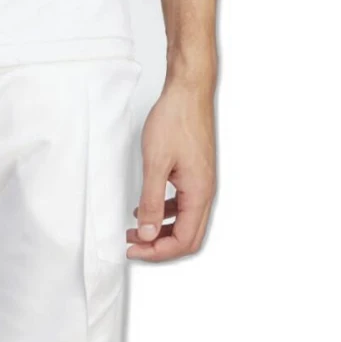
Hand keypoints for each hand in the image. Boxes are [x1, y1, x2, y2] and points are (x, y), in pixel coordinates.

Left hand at [127, 76, 215, 261]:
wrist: (189, 90)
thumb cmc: (175, 119)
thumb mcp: (156, 162)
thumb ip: (151, 200)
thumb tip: (147, 234)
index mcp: (199, 193)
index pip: (183, 241)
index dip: (158, 252)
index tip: (134, 251)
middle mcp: (205, 191)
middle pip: (188, 237)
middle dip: (160, 246)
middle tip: (134, 247)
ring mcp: (202, 180)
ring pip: (186, 221)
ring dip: (161, 229)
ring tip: (136, 230)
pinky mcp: (196, 171)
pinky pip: (184, 203)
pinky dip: (165, 211)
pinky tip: (147, 206)